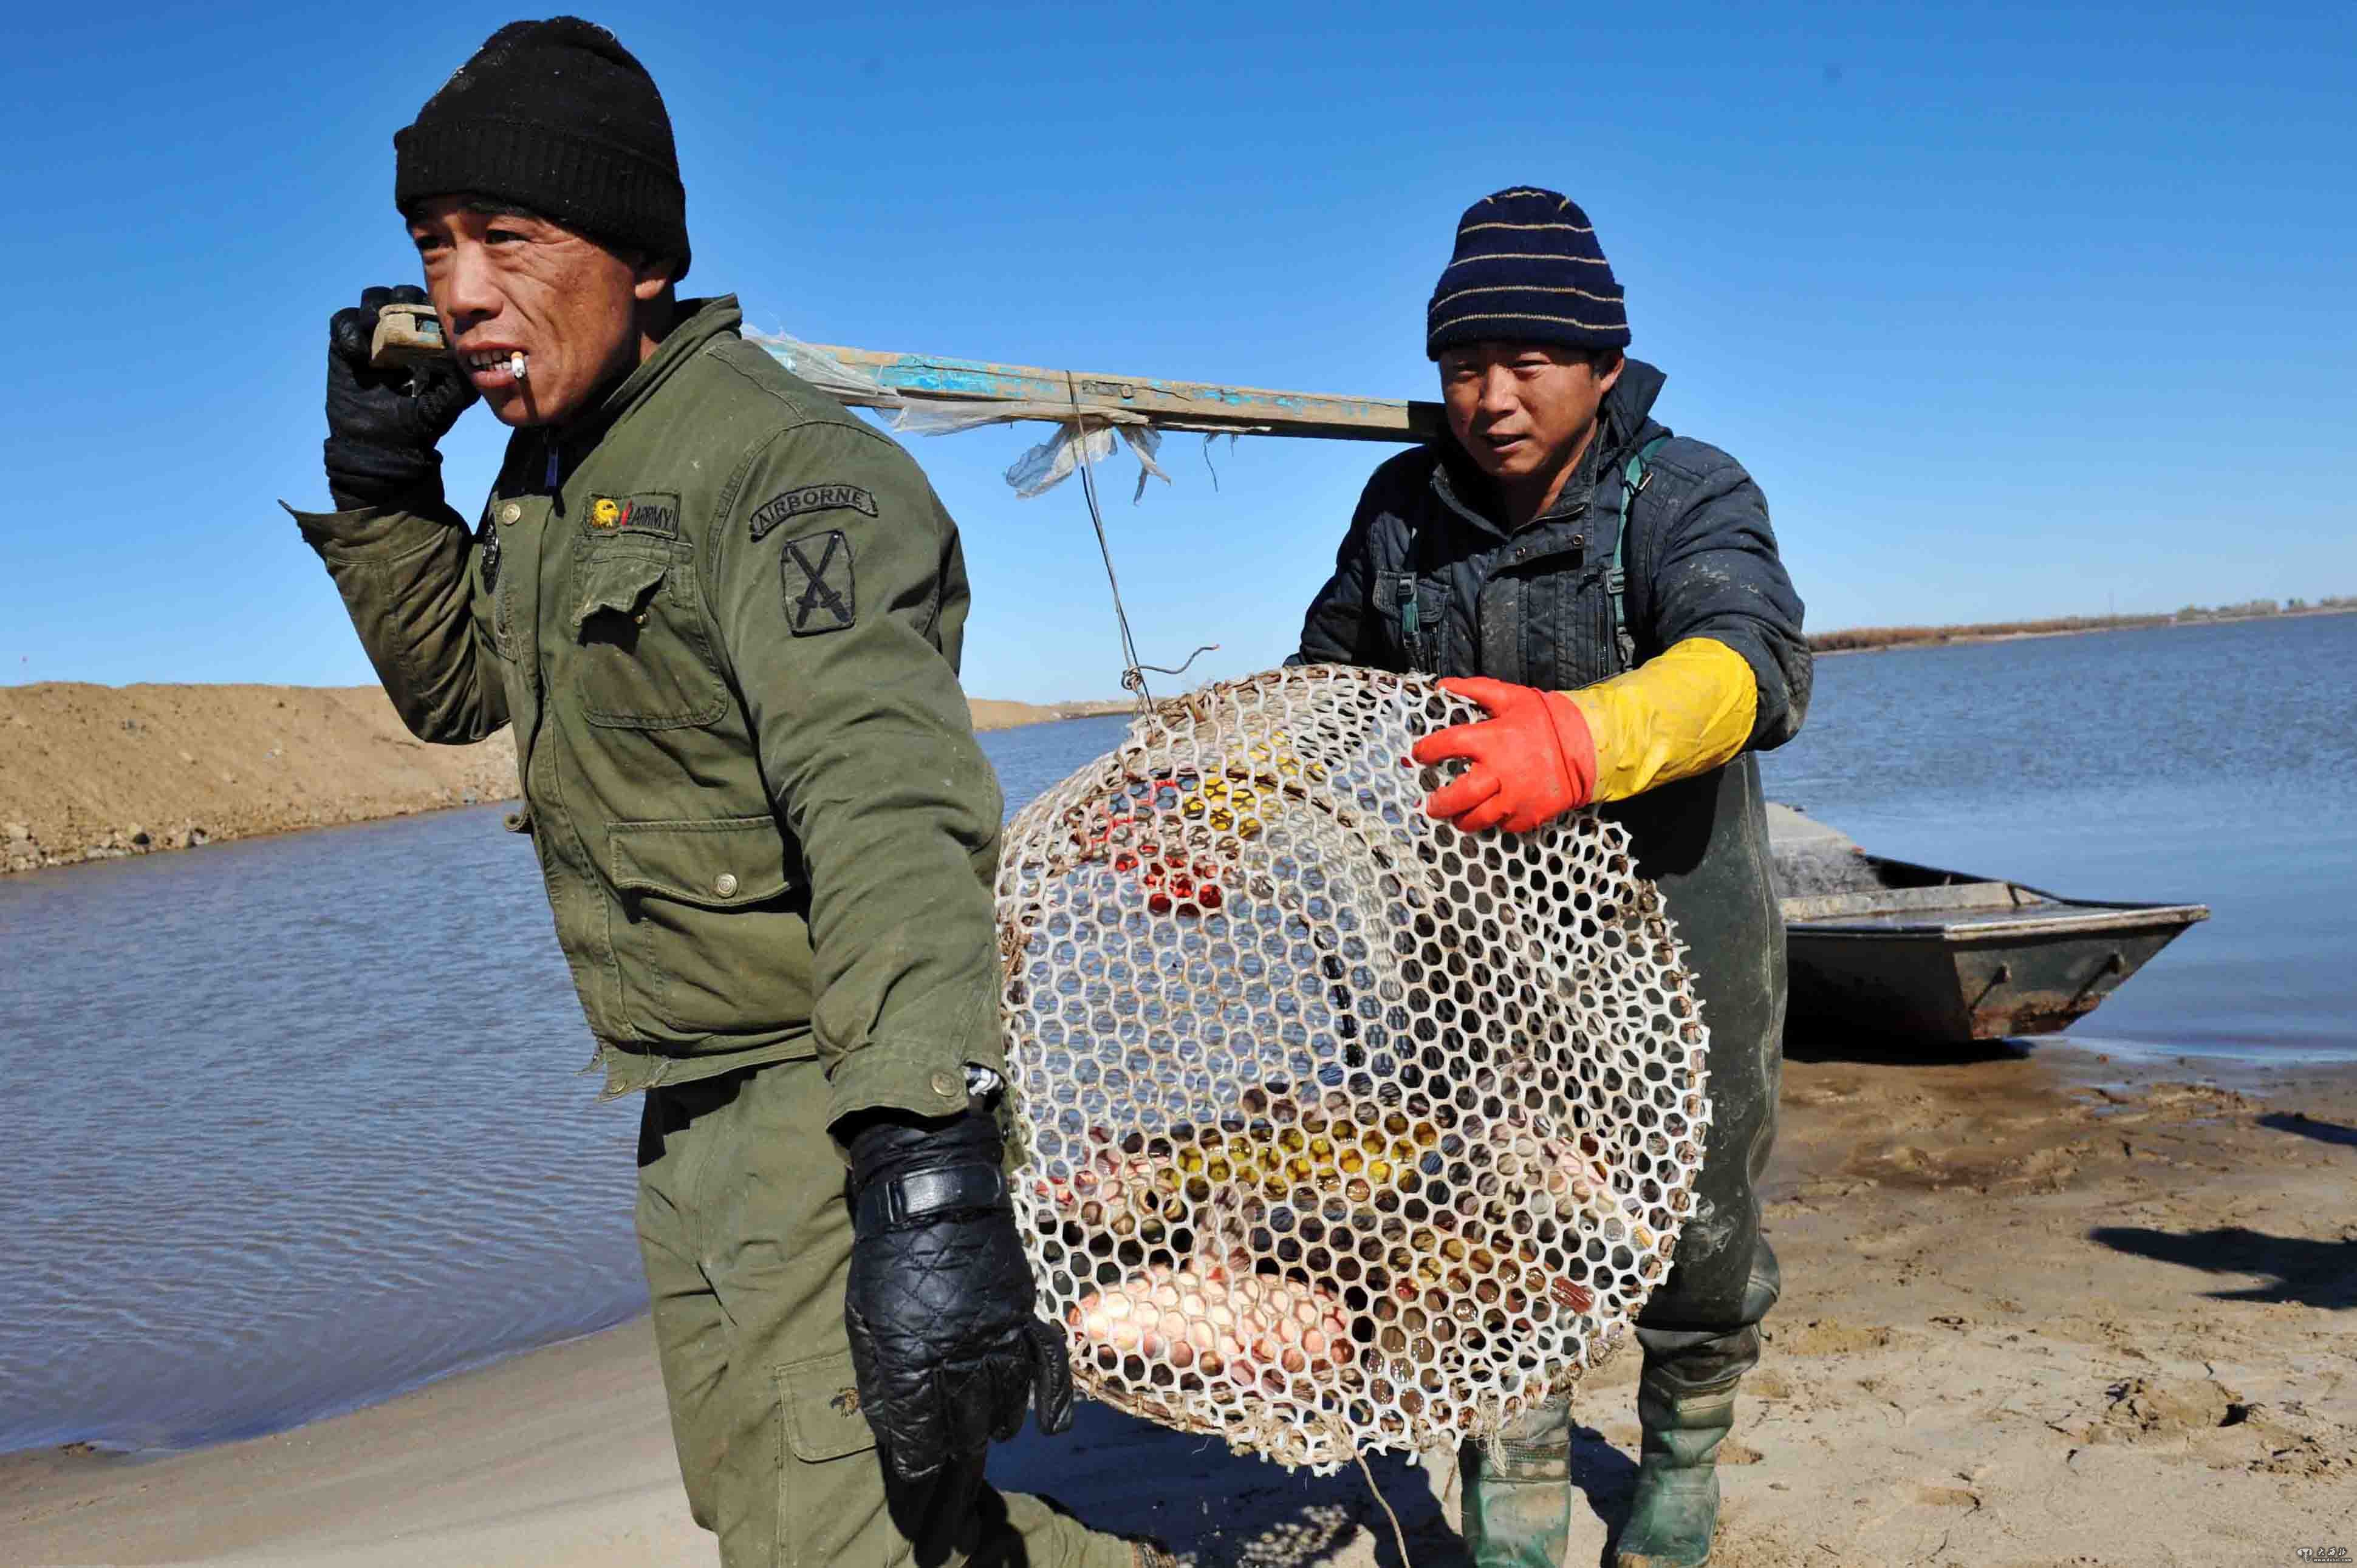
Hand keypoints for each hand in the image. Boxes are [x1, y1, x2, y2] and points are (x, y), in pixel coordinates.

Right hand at [322, 284, 477, 508]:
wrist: (383, 447)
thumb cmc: (419, 425)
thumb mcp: (447, 404)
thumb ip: (461, 385)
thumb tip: (474, 362)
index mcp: (427, 340)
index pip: (428, 306)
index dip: (430, 303)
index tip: (433, 316)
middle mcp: (400, 333)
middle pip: (399, 296)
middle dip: (401, 298)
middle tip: (402, 314)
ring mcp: (371, 337)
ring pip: (371, 300)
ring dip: (374, 306)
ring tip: (376, 326)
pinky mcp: (344, 347)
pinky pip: (342, 322)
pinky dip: (349, 329)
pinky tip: (358, 352)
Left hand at [842, 1106, 1072, 1480]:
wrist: (932, 1194)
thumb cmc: (887, 1256)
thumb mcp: (863, 1316)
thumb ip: (877, 1373)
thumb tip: (890, 1423)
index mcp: (911, 1354)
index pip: (919, 1428)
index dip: (917, 1455)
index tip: (917, 1466)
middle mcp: (957, 1352)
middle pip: (966, 1424)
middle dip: (958, 1448)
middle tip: (955, 1458)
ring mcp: (996, 1333)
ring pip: (1006, 1401)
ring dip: (997, 1425)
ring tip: (990, 1431)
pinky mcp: (1022, 1313)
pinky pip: (1044, 1364)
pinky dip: (1052, 1397)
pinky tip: (1051, 1425)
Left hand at [1410, 675, 1598, 832]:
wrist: (1587, 746)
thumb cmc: (1547, 720)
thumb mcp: (1512, 697)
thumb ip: (1476, 689)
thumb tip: (1444, 685)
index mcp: (1492, 740)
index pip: (1447, 745)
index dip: (1427, 750)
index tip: (1420, 754)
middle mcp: (1500, 773)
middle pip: (1458, 796)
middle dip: (1439, 803)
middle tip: (1431, 804)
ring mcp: (1515, 798)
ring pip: (1477, 819)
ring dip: (1461, 819)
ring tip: (1455, 816)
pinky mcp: (1529, 815)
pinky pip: (1503, 825)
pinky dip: (1494, 821)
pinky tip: (1490, 813)